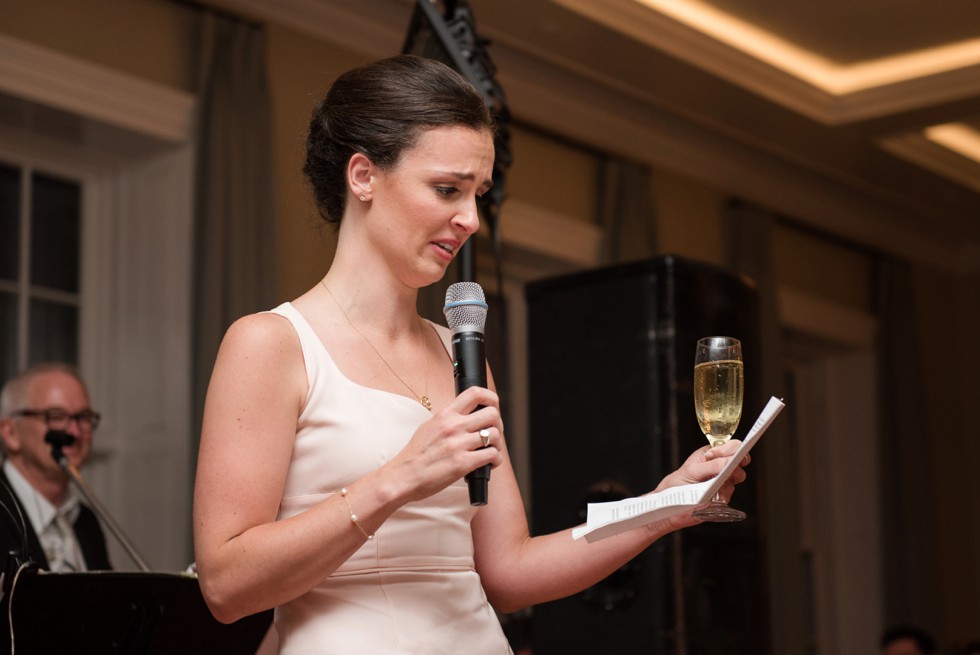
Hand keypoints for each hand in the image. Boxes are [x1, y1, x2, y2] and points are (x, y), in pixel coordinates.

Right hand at [386, 386, 504, 502]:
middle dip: (498, 425)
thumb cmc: (415, 455)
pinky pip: (492, 455)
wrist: (403, 477)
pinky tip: (489, 464)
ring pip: (494, 435)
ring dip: (498, 444)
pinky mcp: (463, 463)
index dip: (491, 398)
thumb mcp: (429, 427)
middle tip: (493, 434)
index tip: (493, 406)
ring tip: (491, 451)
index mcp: (445, 415)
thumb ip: (448, 420)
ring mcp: (458, 444)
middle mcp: (453, 426)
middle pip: (492, 414)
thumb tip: (465, 416)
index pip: (474, 393)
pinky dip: (496, 460)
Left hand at [649, 440, 750, 530]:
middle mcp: (719, 465)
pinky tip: (713, 494)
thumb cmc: (678, 482)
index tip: (728, 454)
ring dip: (731, 478)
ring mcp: (723, 480)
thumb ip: (712, 465)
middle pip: (741, 459)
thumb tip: (730, 461)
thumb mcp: (693, 470)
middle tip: (733, 467)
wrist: (671, 505)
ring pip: (738, 476)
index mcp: (711, 454)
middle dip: (740, 462)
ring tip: (719, 481)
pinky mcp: (722, 495)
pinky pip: (730, 492)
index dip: (734, 449)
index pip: (731, 446)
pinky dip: (724, 492)